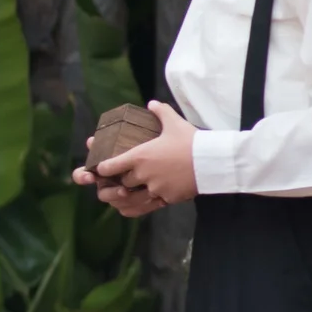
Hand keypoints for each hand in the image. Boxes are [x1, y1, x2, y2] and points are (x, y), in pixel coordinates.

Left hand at [73, 101, 198, 214]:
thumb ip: (161, 112)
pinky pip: (146, 207)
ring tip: (117, 196)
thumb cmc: (192, 141)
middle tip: (116, 179)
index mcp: (140, 156)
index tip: (99, 168)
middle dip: (118, 181)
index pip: (111, 166)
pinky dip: (135, 207)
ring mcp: (155, 189)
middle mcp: (144, 175)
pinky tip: (129, 207)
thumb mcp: (174, 123)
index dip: (103, 168)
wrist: (212, 161)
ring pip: (131, 198)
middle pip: (122, 183)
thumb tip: (152, 103)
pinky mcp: (167, 199)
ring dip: (123, 197)